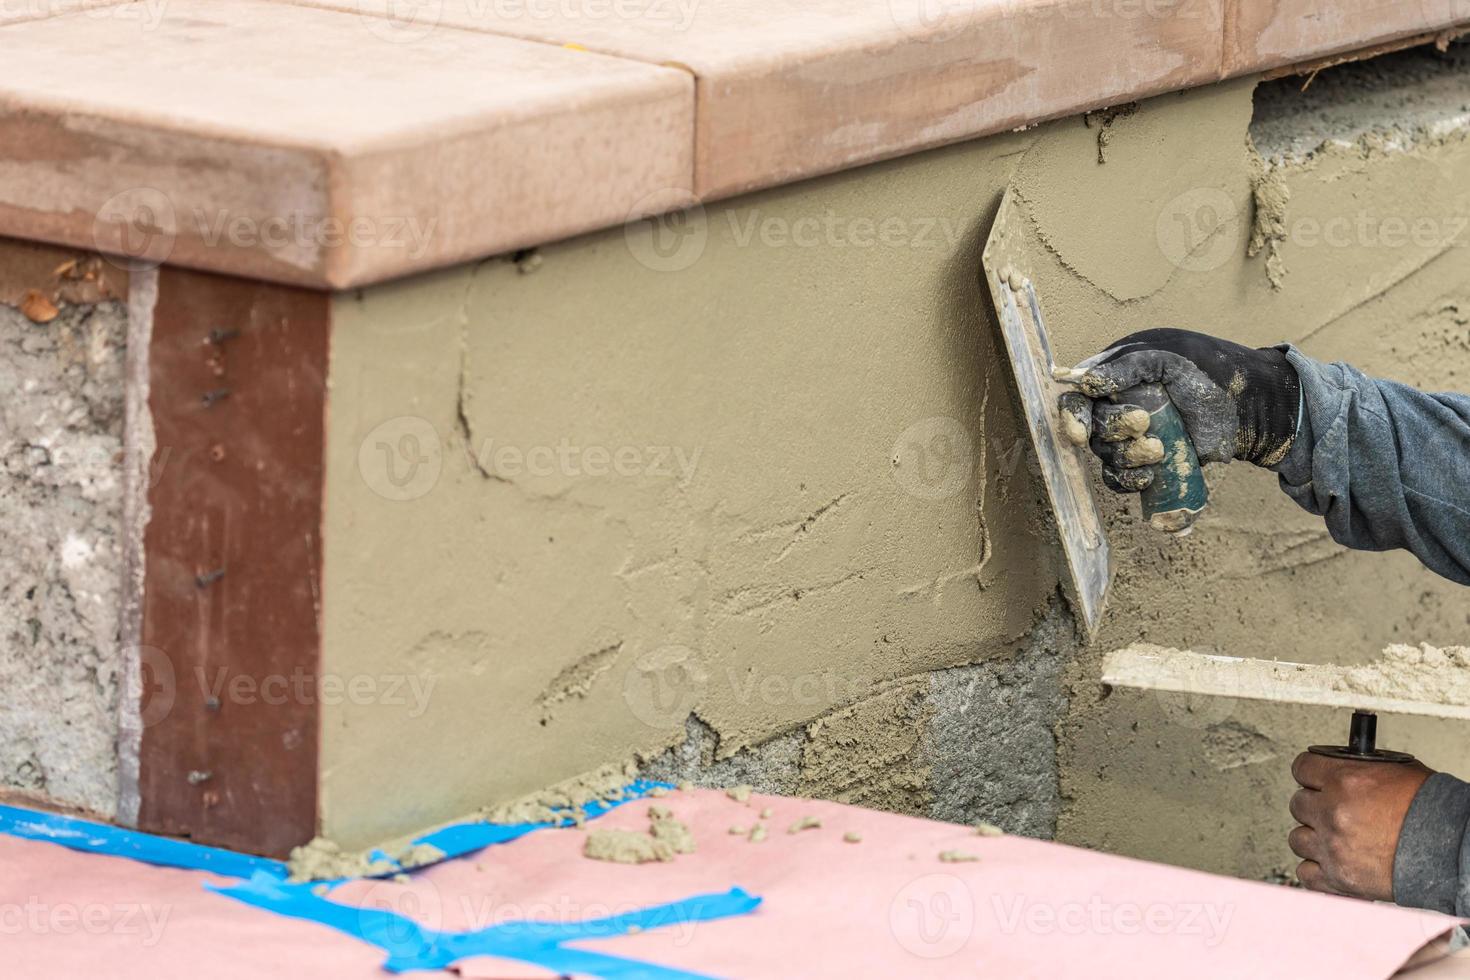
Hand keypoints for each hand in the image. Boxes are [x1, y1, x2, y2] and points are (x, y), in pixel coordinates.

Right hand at [1056, 329, 1300, 494]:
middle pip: (1091, 431)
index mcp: (1113, 380)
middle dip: (1115, 431)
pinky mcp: (1144, 464)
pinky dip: (1131, 481)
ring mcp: (1128, 440)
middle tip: (1145, 422)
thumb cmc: (1205, 371)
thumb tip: (1086, 383)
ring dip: (1129, 457)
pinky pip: (1121, 480)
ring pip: (1107, 457)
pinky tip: (1150, 474)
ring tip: (1160, 448)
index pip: (1075, 400)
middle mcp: (1114, 410)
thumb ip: (1126, 367)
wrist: (1243, 406)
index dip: (1072, 418)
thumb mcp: (1165, 359)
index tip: (1081, 433)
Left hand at [1289, 751, 1432, 899]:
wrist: (1452, 849)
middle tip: (1334, 811)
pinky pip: (1307, 872)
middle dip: (1315, 806)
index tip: (1315, 780)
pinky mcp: (1339, 877)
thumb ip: (1359, 769)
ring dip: (1315, 838)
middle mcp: (1333, 811)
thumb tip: (1342, 766)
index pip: (1302, 768)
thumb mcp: (1396, 771)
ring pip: (1298, 838)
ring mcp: (1333, 846)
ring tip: (1337, 838)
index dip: (1310, 774)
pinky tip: (1333, 861)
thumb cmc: (1432, 810)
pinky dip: (1318, 868)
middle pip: (1298, 803)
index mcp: (1345, 779)